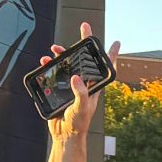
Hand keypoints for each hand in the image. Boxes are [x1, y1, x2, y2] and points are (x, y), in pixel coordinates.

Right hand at [42, 21, 118, 142]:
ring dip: (61, 55)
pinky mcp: (60, 89)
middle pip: (84, 60)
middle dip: (82, 44)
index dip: (111, 54)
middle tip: (84, 27)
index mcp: (94, 87)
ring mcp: (71, 86)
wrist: (65, 134)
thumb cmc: (78, 123)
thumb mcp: (81, 108)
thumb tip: (76, 78)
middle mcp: (84, 84)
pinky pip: (54, 74)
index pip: (105, 67)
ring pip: (67, 65)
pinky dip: (49, 67)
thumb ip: (80, 93)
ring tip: (53, 50)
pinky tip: (44, 63)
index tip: (116, 41)